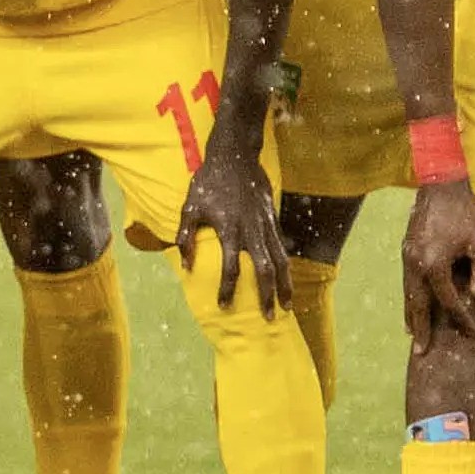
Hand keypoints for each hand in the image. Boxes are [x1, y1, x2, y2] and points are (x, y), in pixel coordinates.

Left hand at [175, 137, 290, 314]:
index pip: (231, 268)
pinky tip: (286, 279)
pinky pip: (282, 247)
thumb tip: (186, 267)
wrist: (236, 155)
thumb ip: (186, 237)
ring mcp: (265, 225)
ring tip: (288, 305)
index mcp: (229, 229)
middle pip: (264, 270)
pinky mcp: (272, 218)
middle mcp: (251, 230)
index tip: (224, 307)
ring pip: (281, 260)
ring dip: (285, 285)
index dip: (228, 290)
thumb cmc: (208, 181)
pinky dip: (286, 266)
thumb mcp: (189, 207)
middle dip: (268, 296)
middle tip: (270, 318)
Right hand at [400, 176, 474, 347]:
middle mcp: (416, 265)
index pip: (449, 301)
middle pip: (418, 306)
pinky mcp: (406, 250)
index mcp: (435, 265)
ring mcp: (407, 258)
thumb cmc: (465, 212)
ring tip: (413, 336)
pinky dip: (408, 298)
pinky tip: (410, 306)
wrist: (441, 184)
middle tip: (421, 353)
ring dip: (411, 316)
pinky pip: (406, 282)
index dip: (462, 319)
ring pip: (408, 295)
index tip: (472, 333)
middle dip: (421, 330)